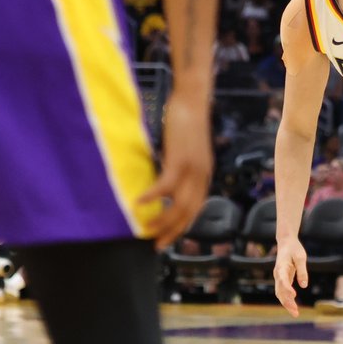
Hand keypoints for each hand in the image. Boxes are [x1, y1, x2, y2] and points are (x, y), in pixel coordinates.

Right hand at [138, 89, 211, 245]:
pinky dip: (152, 197)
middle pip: (188, 213)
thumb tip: (164, 179)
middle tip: (156, 244)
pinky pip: (165, 186)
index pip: (195, 209)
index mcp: (204, 175)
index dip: (181, 225)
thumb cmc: (185, 120)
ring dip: (161, 220)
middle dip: (172, 231)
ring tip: (146, 228)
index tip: (168, 236)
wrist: (192, 99)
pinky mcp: (180, 159)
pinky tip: (138, 203)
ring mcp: (193, 169)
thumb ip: (179, 165)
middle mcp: (202, 175)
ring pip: (178, 205)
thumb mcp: (185, 149)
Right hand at [271, 238, 309, 315]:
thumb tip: (304, 286)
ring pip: (280, 293)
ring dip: (287, 304)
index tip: (294, 296)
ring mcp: (278, 277)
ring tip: (295, 313)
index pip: (283, 280)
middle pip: (280, 291)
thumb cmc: (294, 249)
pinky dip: (287, 299)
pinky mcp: (282, 279)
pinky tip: (293, 306)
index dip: (287, 288)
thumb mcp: (301, 257)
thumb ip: (302, 271)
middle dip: (287, 302)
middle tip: (295, 312)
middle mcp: (277, 274)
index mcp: (281, 267)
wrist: (286, 243)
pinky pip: (282, 292)